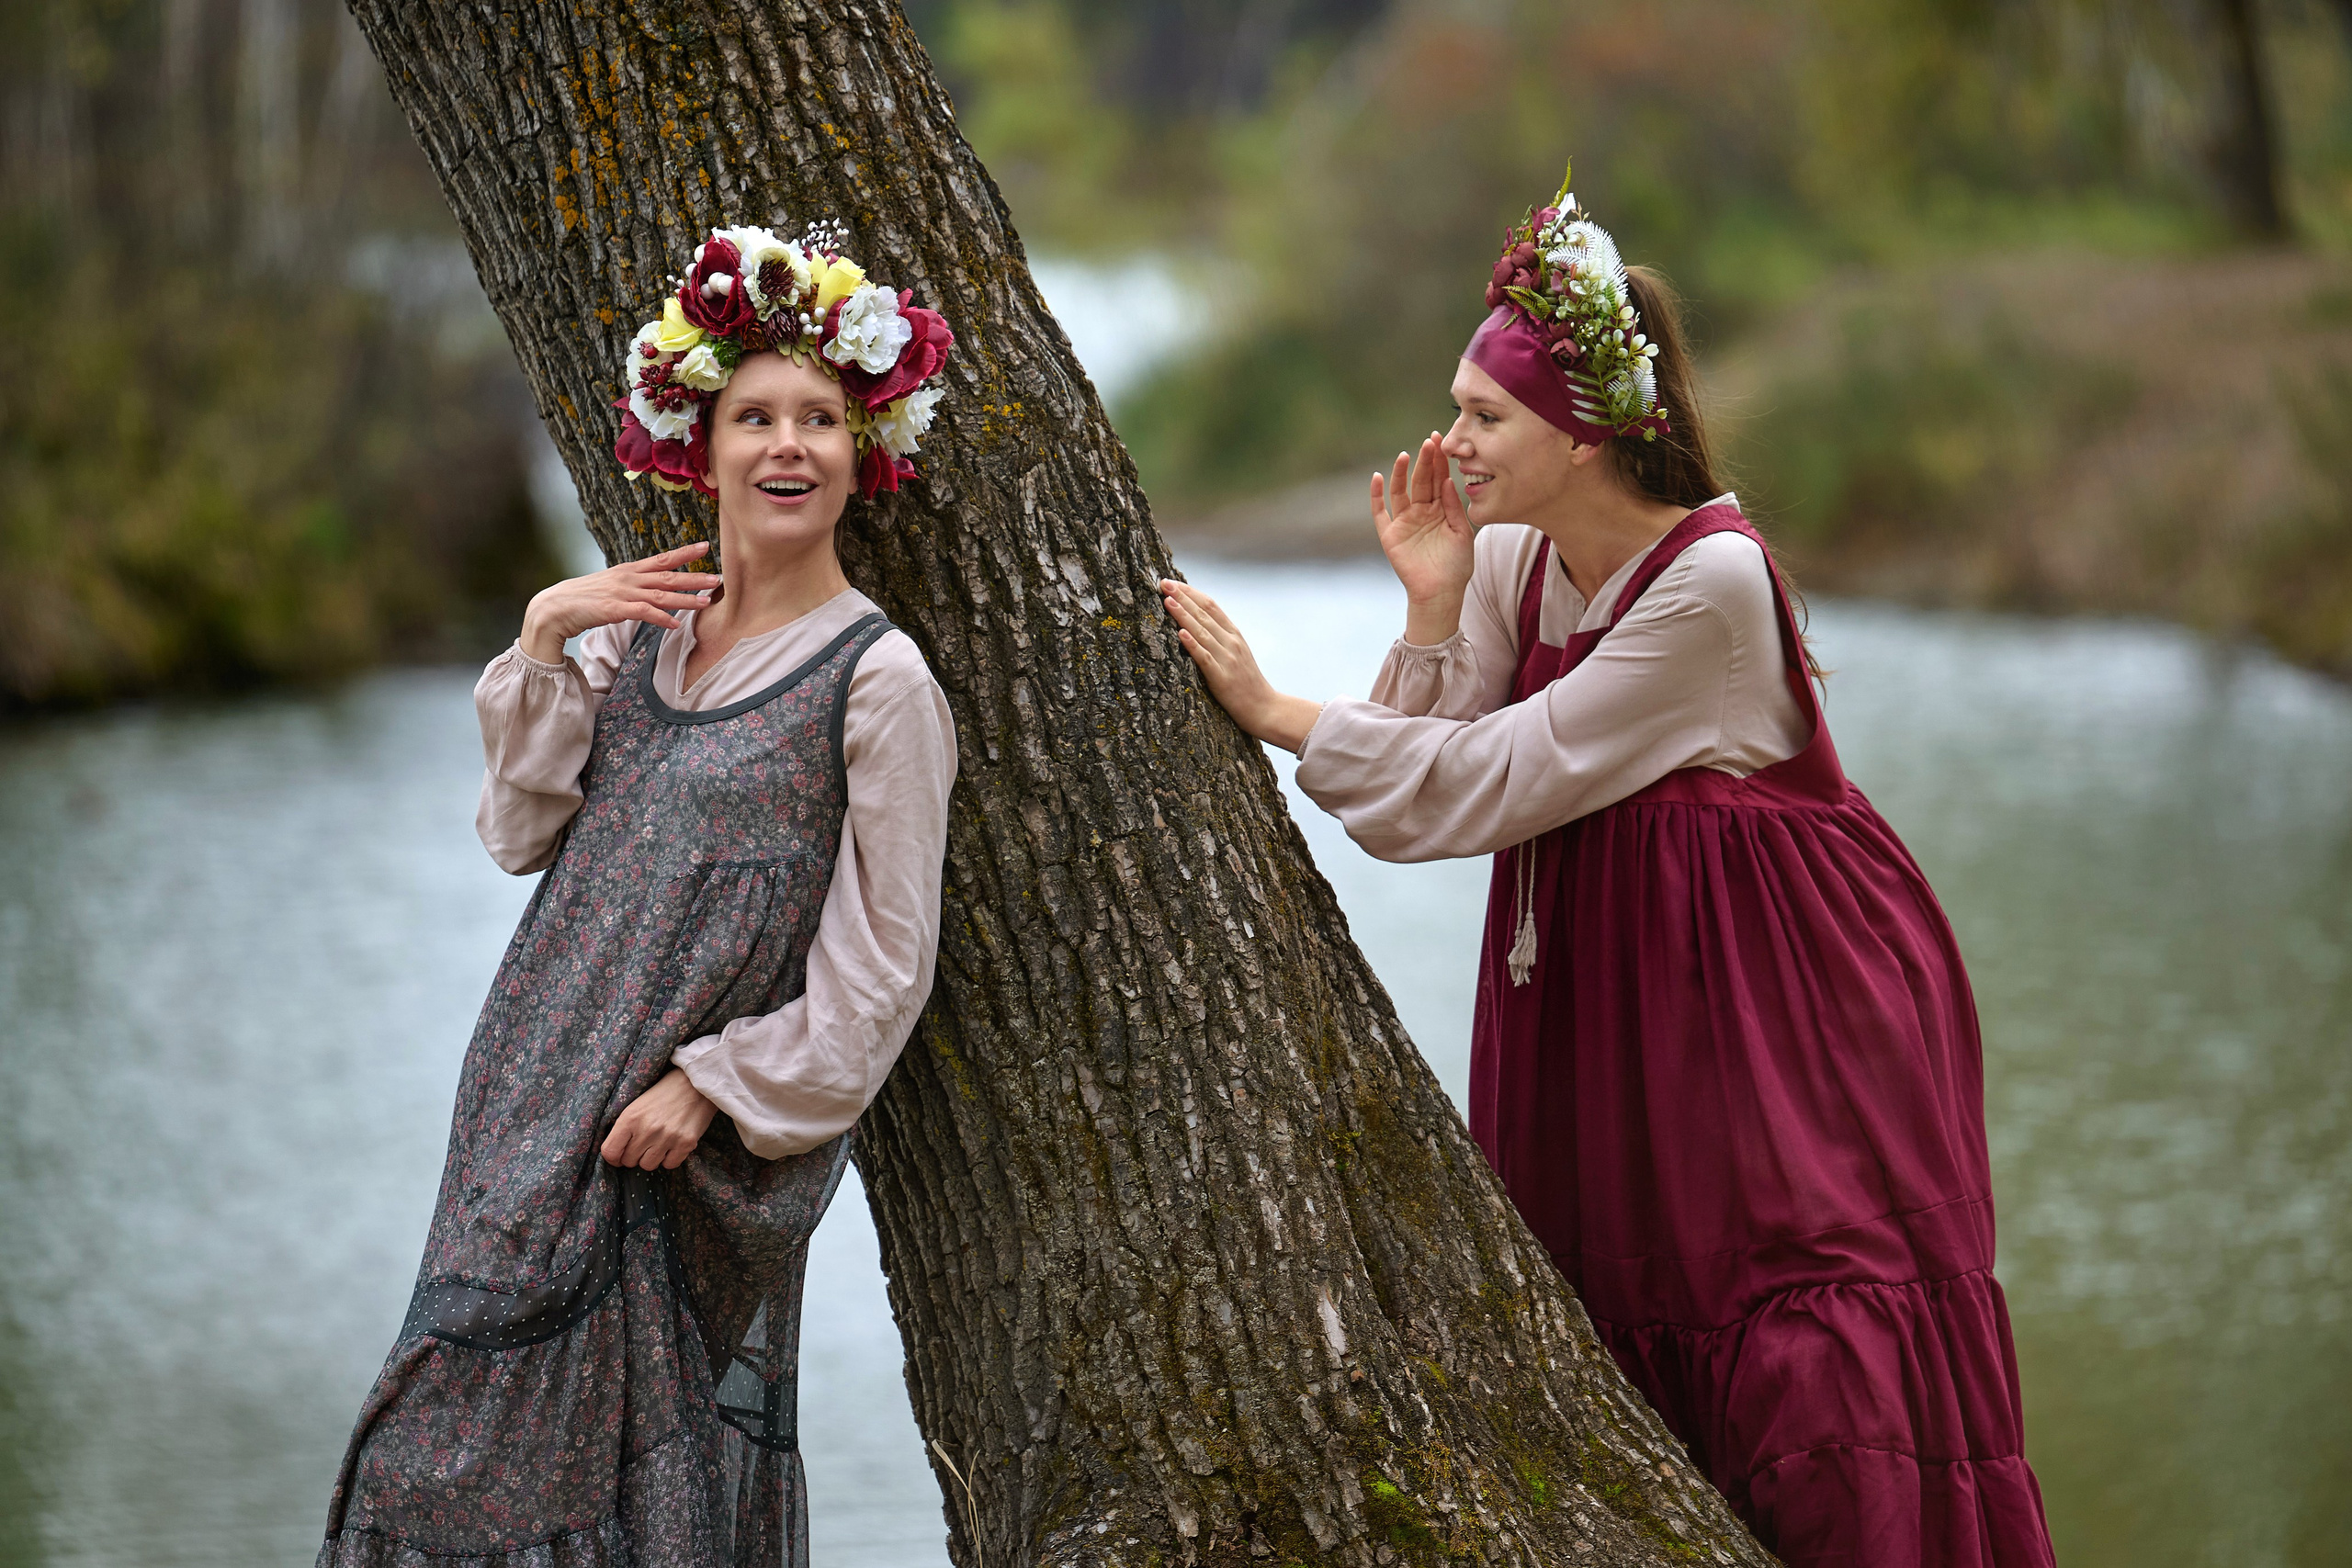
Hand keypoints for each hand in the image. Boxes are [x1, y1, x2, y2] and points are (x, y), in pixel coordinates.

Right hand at [519, 541, 719, 663]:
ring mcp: (622, 592)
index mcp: (629, 570)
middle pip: (667, 575)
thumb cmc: (583, 599)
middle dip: (695, 576)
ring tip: (707, 602)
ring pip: (661, 594)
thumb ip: (632, 586)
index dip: (685, 552)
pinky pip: (643, 613)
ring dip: (686, 598)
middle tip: (718, 577)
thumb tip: (650, 589)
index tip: (706, 545)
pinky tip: (676, 624)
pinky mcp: (614, 609)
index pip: (661, 558)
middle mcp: (628, 578)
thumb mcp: (611, 587)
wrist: (554, 607)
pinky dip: (661, 618)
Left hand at [600, 1068, 717, 1169]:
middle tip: (644, 1143)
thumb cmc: (663, 1093)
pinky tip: (673, 1144)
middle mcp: (647, 1130)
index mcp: (630, 1118)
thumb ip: (624, 1128)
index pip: (610, 1152)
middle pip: (629, 1161)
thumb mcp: (636, 1105)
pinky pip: (669, 1165)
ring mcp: (667, 1138)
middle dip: (634, 1155)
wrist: (695, 1084)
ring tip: (659, 1142)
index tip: (619, 1155)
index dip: (613, 1157)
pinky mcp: (686, 1143)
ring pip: (648, 1166)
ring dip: (652, 1157)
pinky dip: (670, 1158)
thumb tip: (614, 1154)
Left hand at [1160, 578, 1322, 753]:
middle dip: (1182, 597)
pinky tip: (1180, 633)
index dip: (1191, 592)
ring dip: (1182, 615)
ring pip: (1201, 632)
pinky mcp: (1222, 678)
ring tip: (1167, 600)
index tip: (1173, 582)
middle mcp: (1231, 642)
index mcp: (1234, 634)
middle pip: (1204, 614)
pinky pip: (1205, 658)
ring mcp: (1227, 659)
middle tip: (1163, 583)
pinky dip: (1192, 644)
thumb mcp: (1236, 653)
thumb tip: (1196, 621)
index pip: (1211, 605)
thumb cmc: (1246, 682)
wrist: (1265, 708)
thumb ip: (1220, 637)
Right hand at [1371, 433, 1473, 644]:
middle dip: (1424, 462)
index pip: (1439, 480)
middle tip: (1428, 442)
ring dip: (1401, 473)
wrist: (1441, 594)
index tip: (1441, 441)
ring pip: (1401, 492)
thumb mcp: (1463, 533)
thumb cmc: (1457, 566)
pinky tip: (1378, 478)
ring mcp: (1405, 522)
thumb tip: (1447, 481)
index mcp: (1441, 510)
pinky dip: (1376, 496)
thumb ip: (1455, 507)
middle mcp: (1422, 512)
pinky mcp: (1390, 535)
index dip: (1439, 461)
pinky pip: (1380, 513)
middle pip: (1421, 481)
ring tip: (1405, 455)